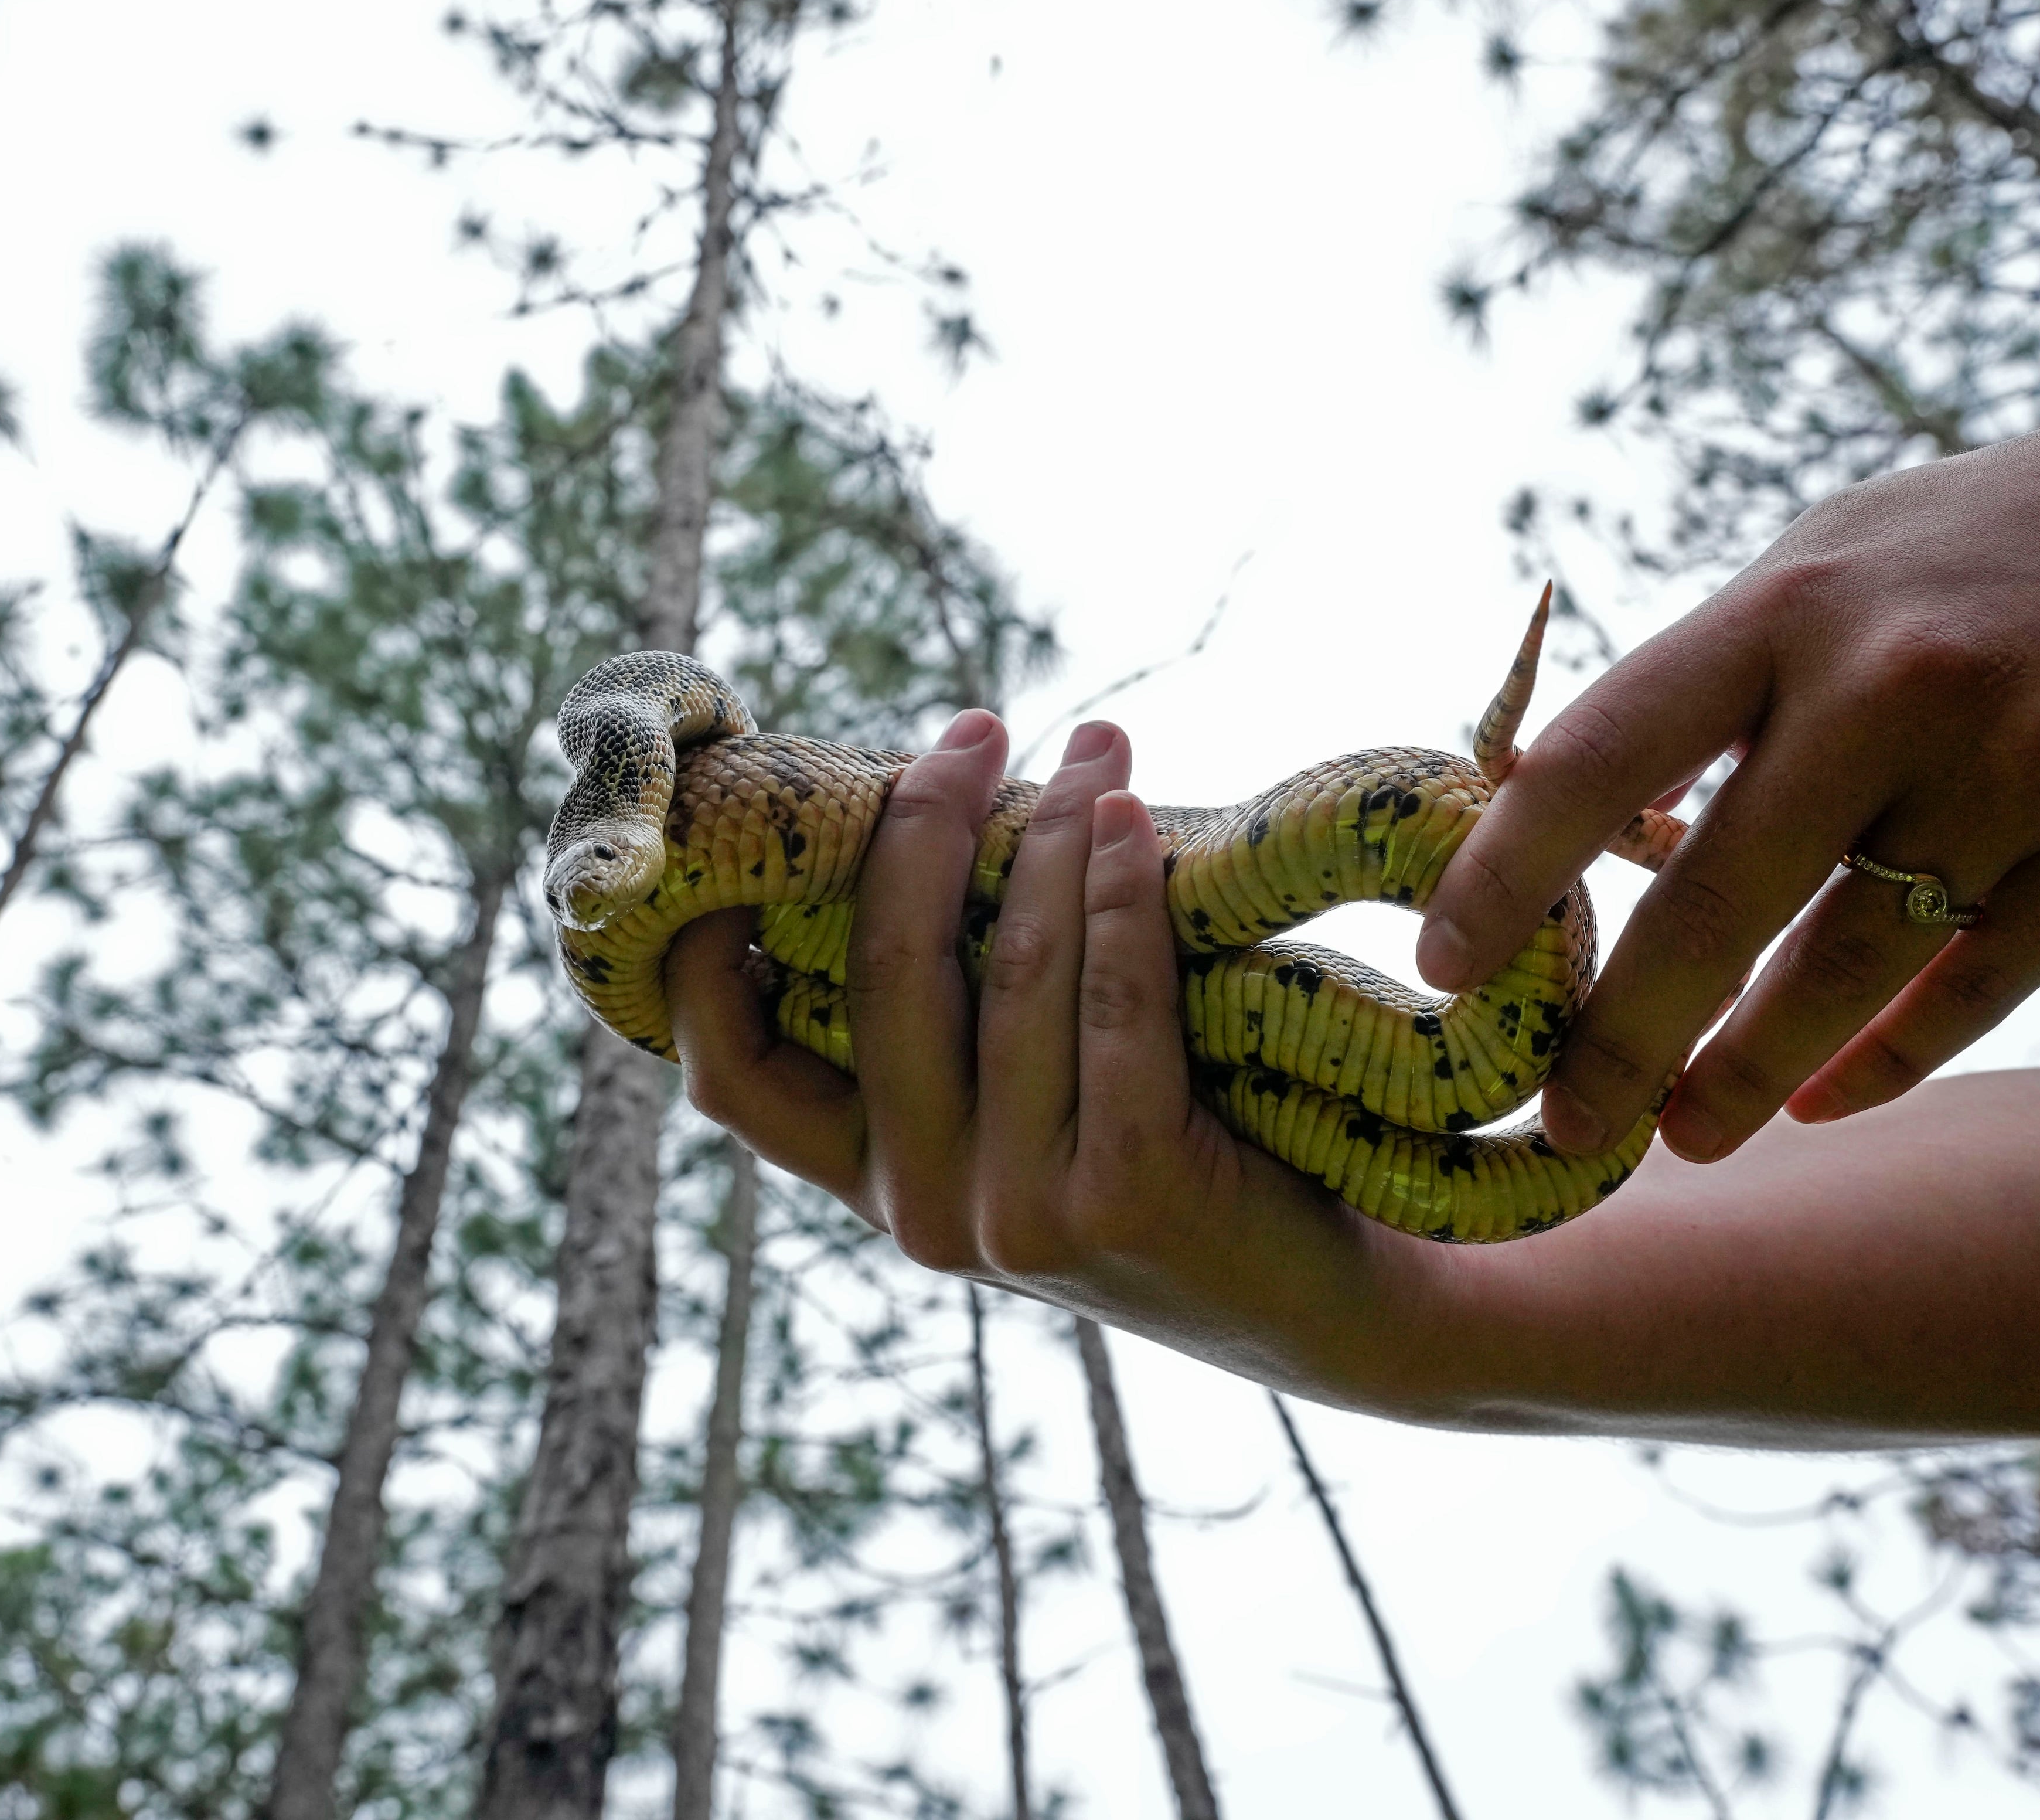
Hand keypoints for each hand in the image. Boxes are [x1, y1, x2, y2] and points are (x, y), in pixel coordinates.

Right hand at [666, 711, 1443, 1404]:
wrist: (1342, 1312)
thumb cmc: (1191, 1166)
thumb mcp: (1043, 1113)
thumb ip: (968, 1023)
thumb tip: (931, 818)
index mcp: (880, 1184)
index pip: (733, 1080)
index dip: (697, 962)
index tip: (735, 836)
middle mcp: (924, 1211)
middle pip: (880, 974)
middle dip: (920, 823)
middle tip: (975, 728)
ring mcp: (1017, 1216)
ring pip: (1008, 973)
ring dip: (1049, 834)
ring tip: (1098, 750)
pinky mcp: (1124, 1200)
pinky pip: (1111, 1007)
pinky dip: (1117, 899)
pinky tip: (1133, 827)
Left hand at [1414, 264, 2039, 1162]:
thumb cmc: (1993, 540)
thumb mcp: (1832, 560)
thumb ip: (1717, 687)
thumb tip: (1594, 824)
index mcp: (1790, 605)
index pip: (1601, 754)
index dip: (1508, 874)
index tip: (1445, 968)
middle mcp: (1892, 687)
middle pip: (1715, 903)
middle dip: (1621, 1036)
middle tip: (1563, 1127)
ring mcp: (2017, 767)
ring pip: (1846, 967)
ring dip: (1749, 1074)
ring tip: (1682, 1139)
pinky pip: (1975, 984)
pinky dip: (1888, 1056)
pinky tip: (1824, 1103)